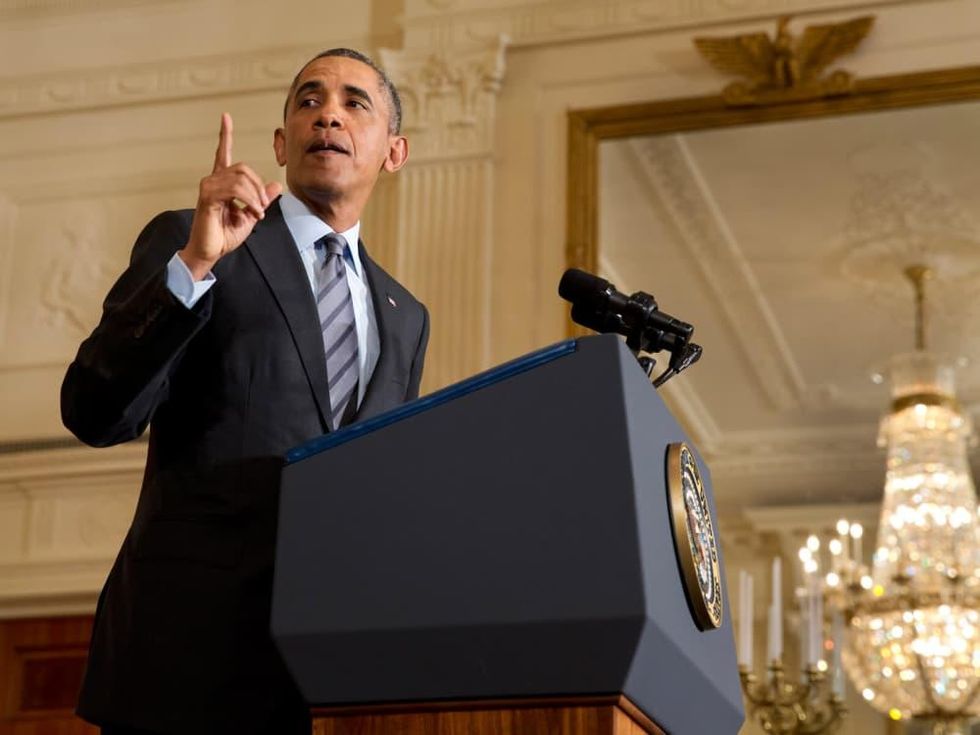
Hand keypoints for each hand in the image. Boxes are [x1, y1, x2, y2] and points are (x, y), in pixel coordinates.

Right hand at [180, 113, 282, 279]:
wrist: (210, 252)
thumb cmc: (225, 235)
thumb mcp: (251, 215)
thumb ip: (262, 199)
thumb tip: (276, 184)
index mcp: (222, 183)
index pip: (223, 153)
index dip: (225, 135)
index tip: (225, 116)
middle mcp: (213, 180)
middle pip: (243, 168)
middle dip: (259, 187)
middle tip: (262, 207)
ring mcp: (208, 187)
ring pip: (241, 179)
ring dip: (255, 198)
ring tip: (257, 213)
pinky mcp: (208, 197)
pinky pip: (235, 190)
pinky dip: (249, 201)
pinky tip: (252, 213)